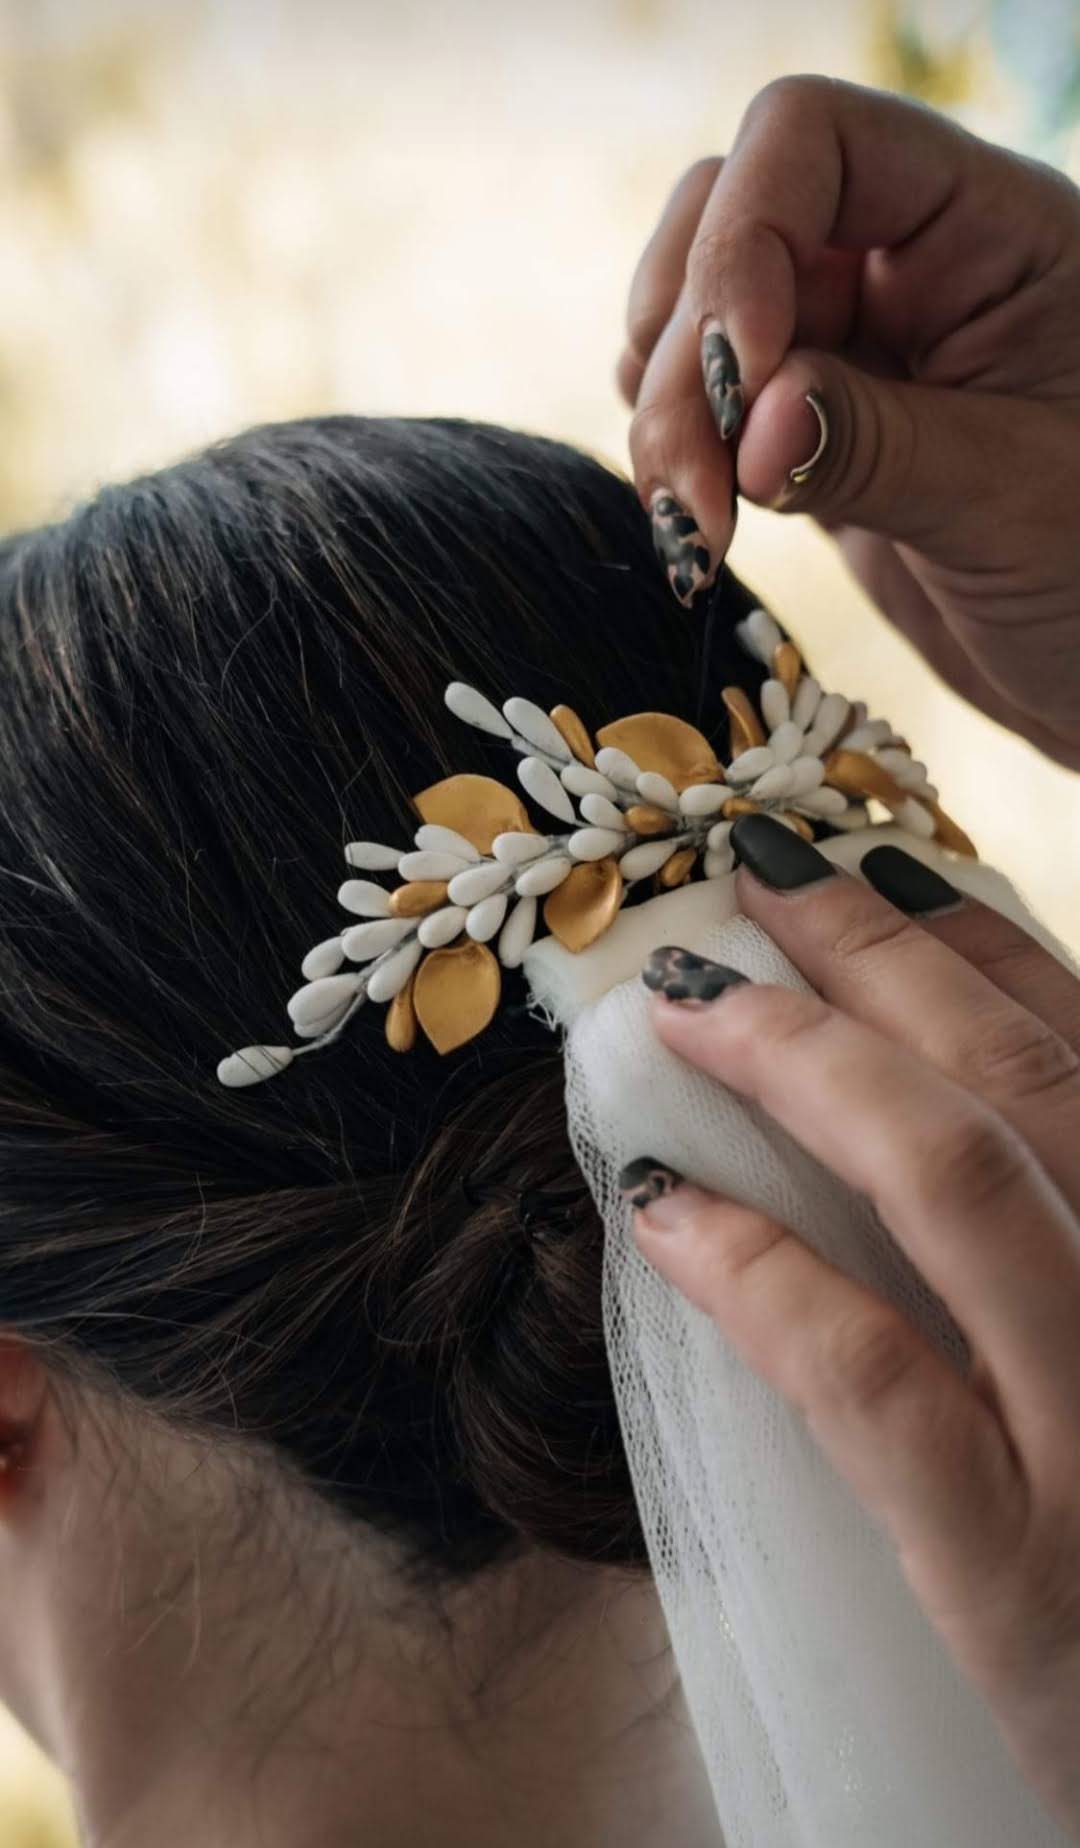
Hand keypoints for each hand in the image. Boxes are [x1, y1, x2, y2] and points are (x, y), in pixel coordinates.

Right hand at [621, 78, 1079, 768]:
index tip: (742, 381)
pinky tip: (696, 523)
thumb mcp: (1014, 507)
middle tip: (693, 501)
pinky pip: (702, 400)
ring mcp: (852, 343)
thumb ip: (878, 448)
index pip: (817, 142)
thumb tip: (750, 422)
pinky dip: (672, 449)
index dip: (745, 237)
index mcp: (993, 231)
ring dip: (663, 413)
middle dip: (686, 356)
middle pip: (727, 224)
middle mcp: (910, 264)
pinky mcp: (807, 428)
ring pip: (694, 315)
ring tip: (692, 531)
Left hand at [627, 816, 1079, 1835]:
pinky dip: (762, 1276)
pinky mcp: (1018, 1573)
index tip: (873, 872)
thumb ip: (1063, 1227)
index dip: (979, 943)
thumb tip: (937, 1106)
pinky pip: (874, 1380)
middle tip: (757, 872)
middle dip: (878, 954)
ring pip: (954, 1181)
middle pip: (1019, 1080)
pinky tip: (663, 1208)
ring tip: (692, 1004)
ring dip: (809, 1063)